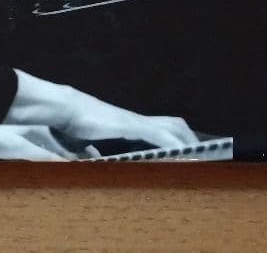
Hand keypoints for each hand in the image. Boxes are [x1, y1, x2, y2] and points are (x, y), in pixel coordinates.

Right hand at [4, 70, 198, 150]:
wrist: (64, 107)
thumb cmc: (71, 123)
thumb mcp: (83, 140)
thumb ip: (88, 150)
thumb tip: (89, 159)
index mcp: (127, 123)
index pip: (160, 126)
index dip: (175, 136)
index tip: (187, 149)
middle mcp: (136, 119)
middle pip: (173, 123)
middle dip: (189, 138)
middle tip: (202, 154)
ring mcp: (135, 120)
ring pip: (172, 127)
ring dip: (187, 141)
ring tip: (199, 157)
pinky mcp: (131, 124)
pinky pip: (160, 135)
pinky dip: (174, 144)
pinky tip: (183, 154)